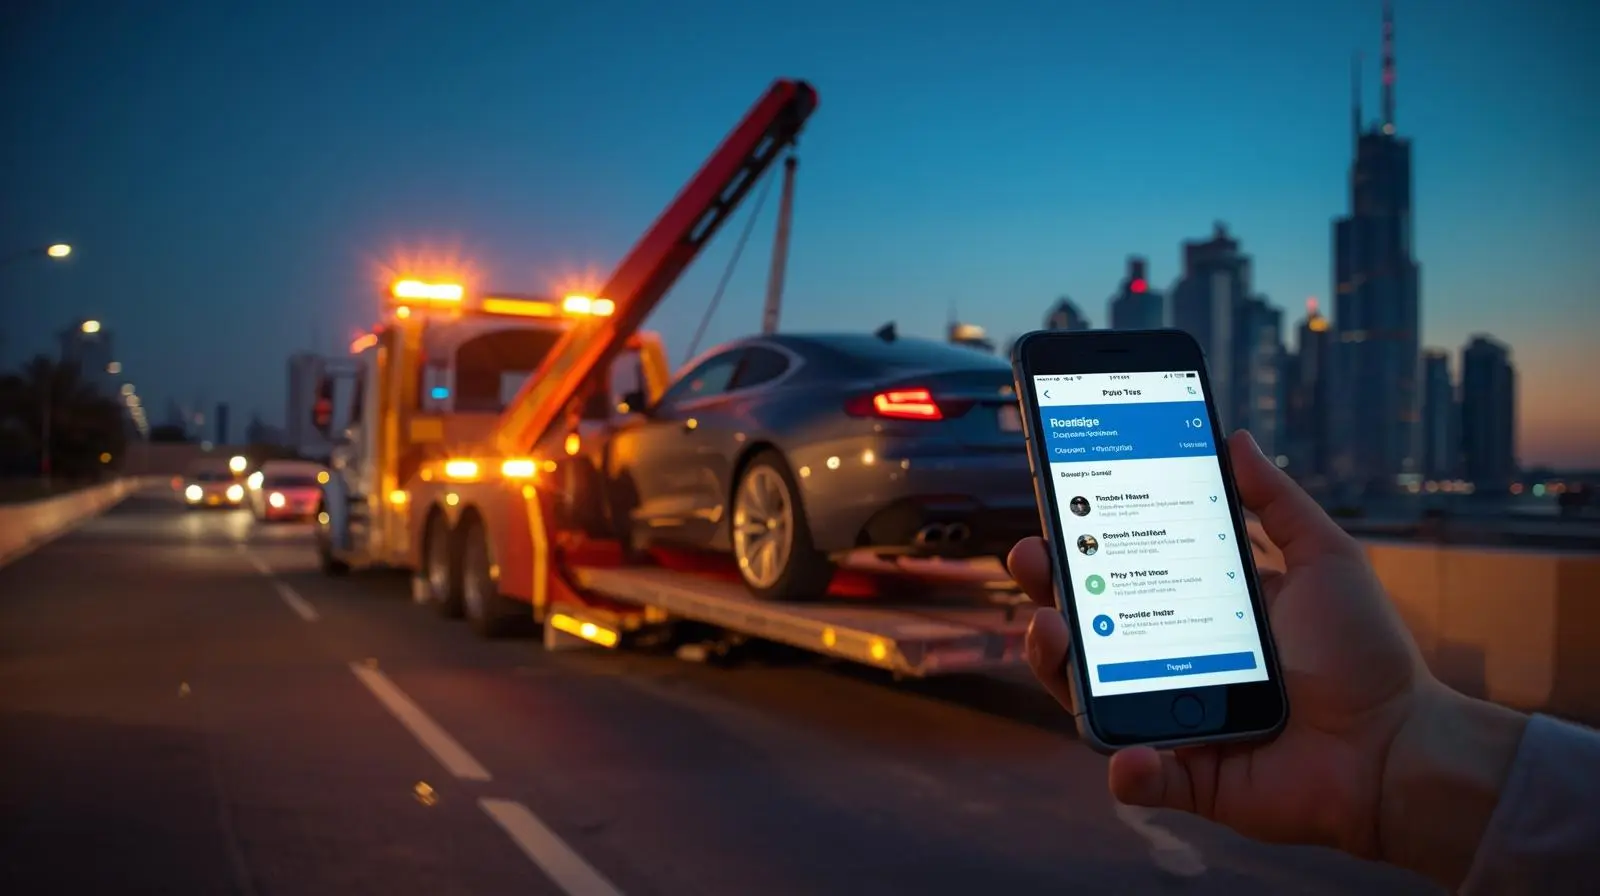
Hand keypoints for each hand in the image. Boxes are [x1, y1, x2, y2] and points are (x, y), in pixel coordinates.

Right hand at [1009, 430, 1432, 858]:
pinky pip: (1141, 776)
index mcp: (1196, 612)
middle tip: (1031, 559)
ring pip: (1090, 698)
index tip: (1055, 510)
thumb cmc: (1368, 654)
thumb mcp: (1325, 560)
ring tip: (1053, 632)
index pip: (1121, 574)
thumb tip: (1237, 438)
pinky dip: (1128, 769)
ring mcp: (1172, 722)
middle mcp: (1171, 663)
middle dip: (1048, 592)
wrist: (1401, 747)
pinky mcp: (1190, 779)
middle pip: (1088, 629)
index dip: (1081, 546)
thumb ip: (1279, 502)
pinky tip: (1127, 752)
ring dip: (1057, 666)